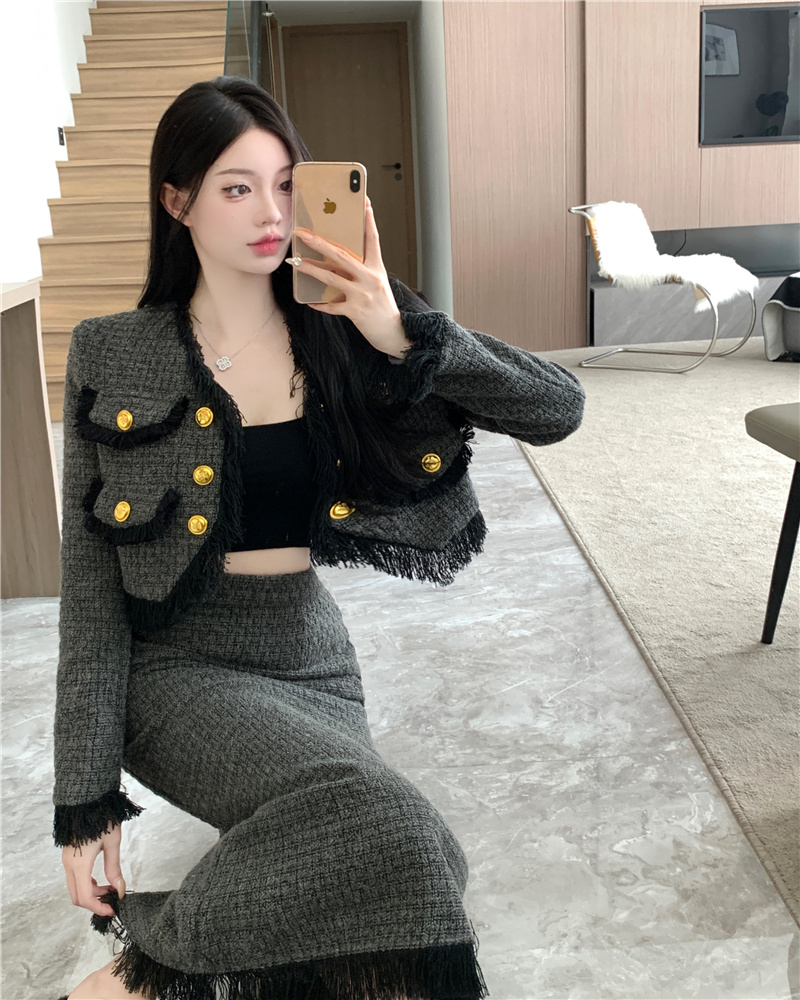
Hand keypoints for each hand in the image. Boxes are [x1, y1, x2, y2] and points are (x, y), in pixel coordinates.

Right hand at [62, 821, 126, 918]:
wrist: (88, 798)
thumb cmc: (102, 817)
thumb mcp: (112, 842)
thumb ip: (114, 868)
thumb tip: (119, 889)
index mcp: (79, 864)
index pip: (85, 897)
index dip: (99, 908)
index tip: (113, 910)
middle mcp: (69, 865)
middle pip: (77, 896)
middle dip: (95, 902)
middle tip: (113, 900)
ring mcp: (67, 860)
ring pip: (75, 887)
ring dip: (91, 893)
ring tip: (110, 887)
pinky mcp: (69, 856)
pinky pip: (74, 877)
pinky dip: (86, 883)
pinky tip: (100, 879)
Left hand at [290, 196, 411, 357]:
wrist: (394, 332)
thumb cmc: (382, 305)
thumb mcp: (377, 282)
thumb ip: (362, 269)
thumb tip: (337, 257)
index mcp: (377, 268)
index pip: (372, 238)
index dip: (368, 219)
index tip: (363, 201)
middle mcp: (370, 278)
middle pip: (342, 255)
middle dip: (320, 243)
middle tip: (303, 234)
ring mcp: (363, 295)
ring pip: (332, 278)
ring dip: (311, 269)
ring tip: (296, 263)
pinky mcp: (355, 312)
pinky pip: (332, 306)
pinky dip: (320, 304)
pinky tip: (309, 302)